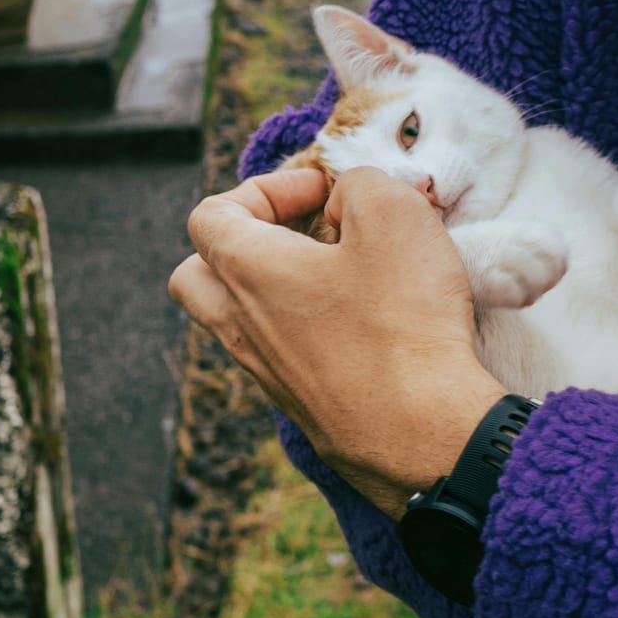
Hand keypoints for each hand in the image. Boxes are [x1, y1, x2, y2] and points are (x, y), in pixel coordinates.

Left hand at [169, 167, 507, 520]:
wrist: (420, 433)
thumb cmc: (402, 321)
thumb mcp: (395, 214)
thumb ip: (361, 184)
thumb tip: (346, 202)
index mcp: (244, 270)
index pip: (211, 214)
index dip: (265, 188)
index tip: (321, 192)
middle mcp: (239, 325)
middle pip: (197, 276)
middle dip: (238, 244)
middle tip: (299, 237)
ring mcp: (267, 375)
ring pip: (237, 321)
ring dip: (274, 292)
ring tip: (339, 279)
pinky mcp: (302, 408)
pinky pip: (281, 359)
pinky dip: (305, 334)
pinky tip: (363, 329)